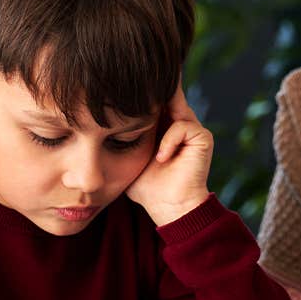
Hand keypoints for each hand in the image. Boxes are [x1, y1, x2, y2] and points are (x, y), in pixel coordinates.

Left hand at [125, 83, 212, 225]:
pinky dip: (168, 140)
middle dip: (148, 95)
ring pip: (174, 104)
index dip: (137, 94)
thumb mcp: (128, 155)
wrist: (168, 207)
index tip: (118, 93)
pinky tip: (161, 158)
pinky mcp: (202, 137)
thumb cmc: (147, 186)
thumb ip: (121, 136)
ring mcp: (192, 129)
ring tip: (142, 128)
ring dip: (156, 114)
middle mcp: (180, 123)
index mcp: (163, 126)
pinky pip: (182, 126)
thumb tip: (98, 118)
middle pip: (165, 95)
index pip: (152, 100)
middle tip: (130, 93)